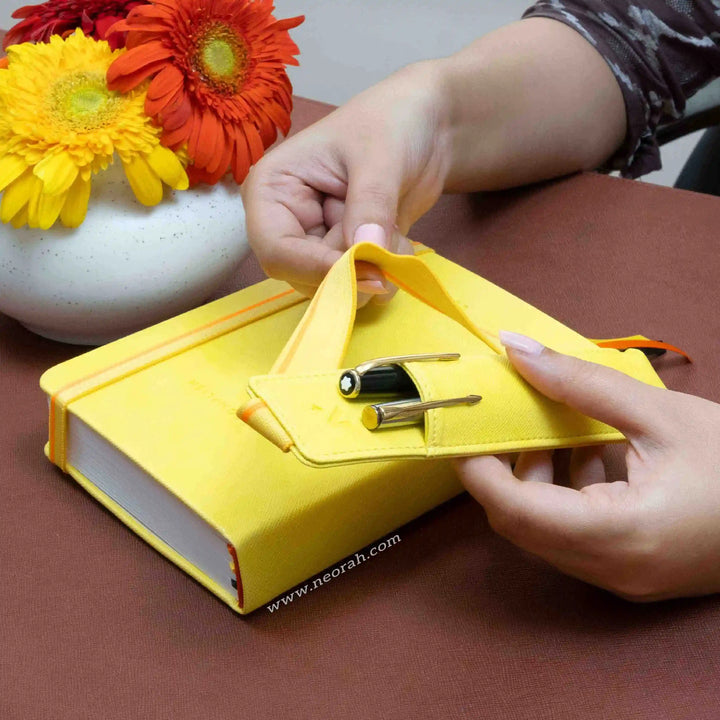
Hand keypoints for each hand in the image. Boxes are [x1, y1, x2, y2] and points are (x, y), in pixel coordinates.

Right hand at [242, 61, 450, 300]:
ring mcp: (315, 243)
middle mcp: (286, 223)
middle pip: (304, 277)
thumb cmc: (391, 122)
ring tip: (396, 232)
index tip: (367, 270)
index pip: (276, 250)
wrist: (426, 126)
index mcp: (272, 190)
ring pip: (333, 288)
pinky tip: (399, 241)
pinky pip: (358, 286)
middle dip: (353, 270)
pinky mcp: (344, 256)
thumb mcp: (380, 156)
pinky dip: (384, 274)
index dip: (318, 268)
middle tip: (391, 241)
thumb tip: (364, 252)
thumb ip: (370, 205)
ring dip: (373, 272)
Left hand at [455, 331, 719, 601]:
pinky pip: (574, 536)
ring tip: (560, 431)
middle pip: (521, 523)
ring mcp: (622, 579)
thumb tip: (516, 349)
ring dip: (539, 479)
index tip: (462, 427)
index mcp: (618, 535)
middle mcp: (612, 569)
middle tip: (509, 420)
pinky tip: (593, 454)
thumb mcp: (659, 414)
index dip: (475, 467)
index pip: (513, 510)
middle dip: (506, 468)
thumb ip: (579, 382)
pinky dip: (567, 494)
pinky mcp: (631, 572)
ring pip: (545, 531)